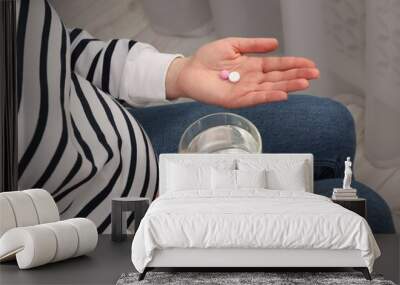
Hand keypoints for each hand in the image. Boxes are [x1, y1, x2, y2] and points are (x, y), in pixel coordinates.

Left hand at [166, 37, 318, 107]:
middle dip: (296, 75)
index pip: (277, 65)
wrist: (189, 70)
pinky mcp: (236, 100)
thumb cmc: (207, 58)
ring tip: (305, 83)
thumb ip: (253, 45)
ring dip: (288, 86)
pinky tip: (282, 94)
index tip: (310, 64)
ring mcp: (245, 90)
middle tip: (314, 74)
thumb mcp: (233, 45)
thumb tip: (275, 43)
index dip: (294, 64)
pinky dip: (269, 96)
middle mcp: (252, 79)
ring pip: (271, 88)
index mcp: (253, 66)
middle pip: (278, 78)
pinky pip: (255, 98)